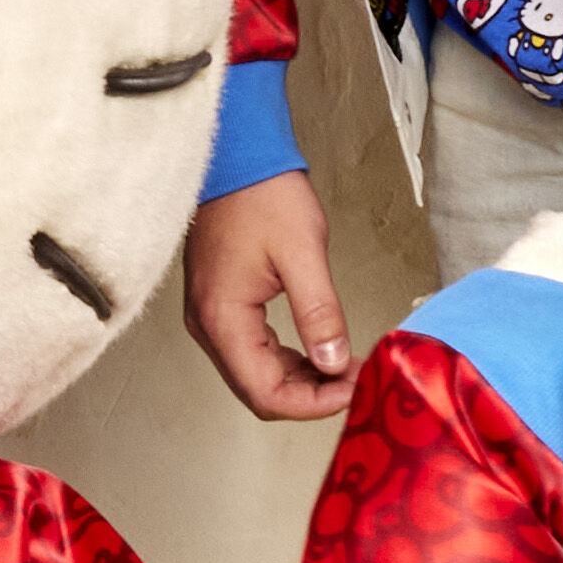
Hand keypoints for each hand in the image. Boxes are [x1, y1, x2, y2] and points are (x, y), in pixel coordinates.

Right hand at [183, 174, 355, 420]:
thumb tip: (334, 362)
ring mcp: (210, 317)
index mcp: (223, 317)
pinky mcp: (220, 306)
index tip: (352, 389)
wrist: (236, 158)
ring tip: (343, 367)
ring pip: (255, 376)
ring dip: (301, 381)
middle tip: (354, 380)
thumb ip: (319, 313)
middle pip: (258, 391)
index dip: (313, 403)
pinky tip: (318, 351)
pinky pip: (252, 353)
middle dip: (310, 396)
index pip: (265, 392)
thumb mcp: (303, 252)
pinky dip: (287, 362)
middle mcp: (208, 325)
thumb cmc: (261, 194)